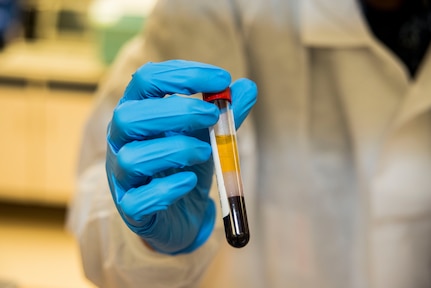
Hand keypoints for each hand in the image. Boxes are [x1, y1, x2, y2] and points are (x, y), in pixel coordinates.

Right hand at [106, 60, 256, 253]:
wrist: (181, 213)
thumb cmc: (188, 165)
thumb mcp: (207, 135)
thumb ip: (225, 114)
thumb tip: (248, 87)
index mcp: (139, 112)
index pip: (147, 80)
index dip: (183, 74)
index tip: (222, 80)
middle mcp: (121, 141)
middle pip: (129, 116)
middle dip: (176, 112)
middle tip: (212, 116)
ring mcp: (121, 176)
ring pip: (132, 158)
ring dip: (176, 150)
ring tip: (206, 151)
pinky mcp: (130, 208)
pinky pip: (138, 200)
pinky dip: (167, 189)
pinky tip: (190, 182)